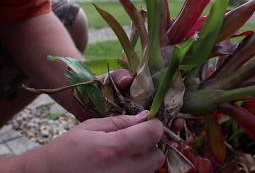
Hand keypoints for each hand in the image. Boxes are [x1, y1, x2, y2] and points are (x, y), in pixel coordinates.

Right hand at [19, 111, 164, 172]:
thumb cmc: (67, 149)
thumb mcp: (91, 127)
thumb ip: (120, 122)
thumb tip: (144, 117)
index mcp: (113, 148)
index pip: (152, 134)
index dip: (154, 125)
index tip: (147, 122)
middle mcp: (123, 170)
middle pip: (158, 156)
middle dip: (152, 144)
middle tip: (136, 138)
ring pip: (151, 169)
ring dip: (145, 157)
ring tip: (126, 151)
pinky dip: (137, 168)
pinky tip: (121, 163)